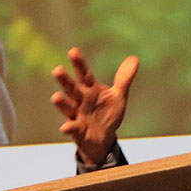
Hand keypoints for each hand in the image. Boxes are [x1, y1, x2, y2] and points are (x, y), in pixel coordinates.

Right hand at [51, 47, 138, 166]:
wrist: (103, 138)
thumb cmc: (108, 113)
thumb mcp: (118, 96)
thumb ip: (124, 79)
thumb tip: (134, 58)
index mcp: (90, 88)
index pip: (84, 73)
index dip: (79, 63)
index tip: (73, 51)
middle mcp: (80, 99)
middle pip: (71, 88)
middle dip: (64, 80)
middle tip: (57, 70)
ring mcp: (76, 114)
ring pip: (67, 106)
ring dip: (61, 102)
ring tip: (56, 97)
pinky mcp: (77, 130)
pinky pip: (72, 128)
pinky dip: (68, 127)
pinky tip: (66, 127)